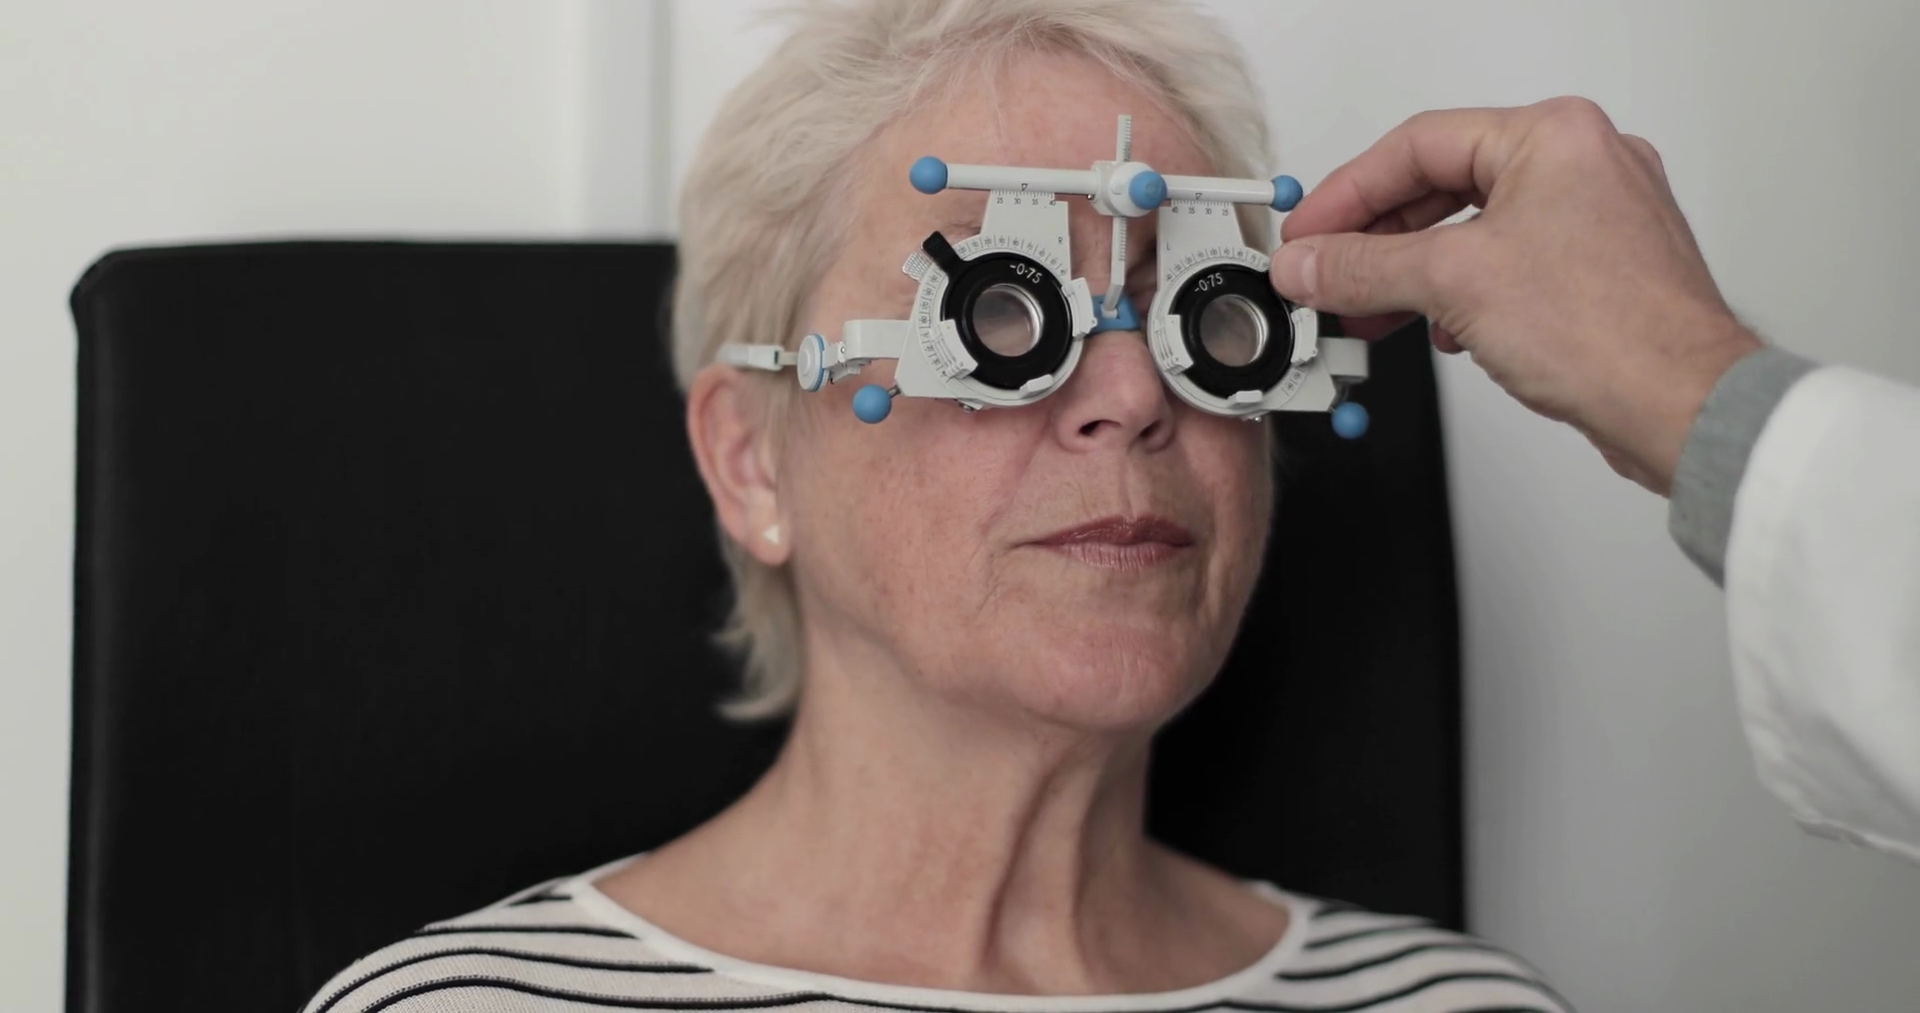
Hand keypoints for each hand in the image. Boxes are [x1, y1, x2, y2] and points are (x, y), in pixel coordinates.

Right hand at [1272, 97, 1760, 493]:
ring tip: (1367, 310)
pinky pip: (1507, 266)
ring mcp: (1595, 218)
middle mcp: (1583, 164)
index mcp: (1554, 136)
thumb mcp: (1453, 283)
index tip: (1307, 234)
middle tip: (1325, 273)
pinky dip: (1461, 293)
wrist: (1681, 406)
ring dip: (1413, 272)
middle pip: (1444, 186)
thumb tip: (1309, 264)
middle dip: (1375, 240)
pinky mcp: (1599, 270)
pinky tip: (1439, 329)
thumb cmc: (1612, 331)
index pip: (1417, 145)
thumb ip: (1363, 267)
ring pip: (1474, 231)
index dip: (1347, 193)